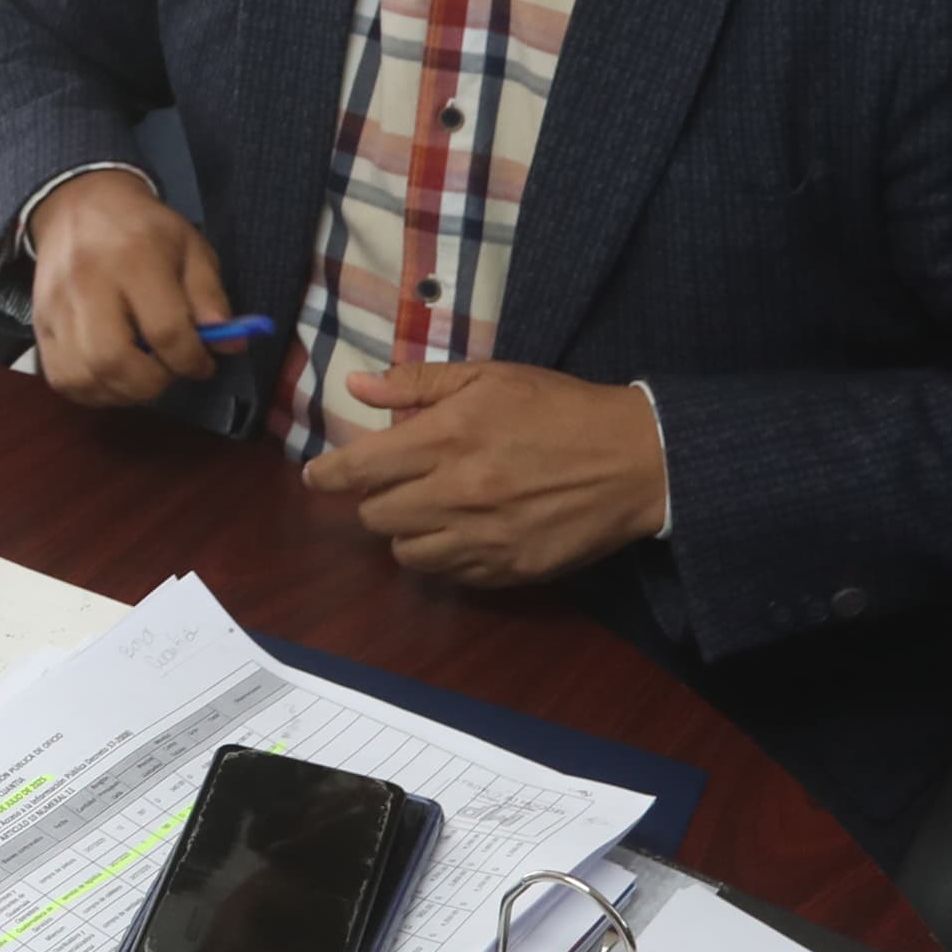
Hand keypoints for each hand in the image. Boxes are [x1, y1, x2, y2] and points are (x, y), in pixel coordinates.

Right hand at [24, 172, 229, 407]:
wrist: (78, 206)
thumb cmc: (142, 230)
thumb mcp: (190, 247)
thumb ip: (210, 297)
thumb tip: (230, 344)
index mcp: (134, 259)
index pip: (166, 330)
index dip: (192, 359)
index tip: (203, 363)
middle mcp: (88, 284)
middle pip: (114, 360)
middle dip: (152, 383)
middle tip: (168, 372)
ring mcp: (57, 307)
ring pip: (84, 376)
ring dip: (121, 392)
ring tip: (142, 376)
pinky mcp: (40, 323)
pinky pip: (61, 378)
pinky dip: (92, 391)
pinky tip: (113, 377)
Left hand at [301, 359, 671, 586]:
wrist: (635, 459)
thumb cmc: (558, 408)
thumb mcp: (490, 376)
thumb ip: (418, 383)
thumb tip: (356, 387)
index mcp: (447, 438)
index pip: (360, 469)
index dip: (328, 476)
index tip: (316, 477)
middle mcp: (457, 493)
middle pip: (377, 516)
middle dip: (373, 500)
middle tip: (392, 485)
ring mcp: (484, 538)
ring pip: (406, 553)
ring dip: (405, 532)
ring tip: (426, 510)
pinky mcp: (509, 570)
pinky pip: (449, 575)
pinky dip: (443, 556)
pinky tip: (459, 533)